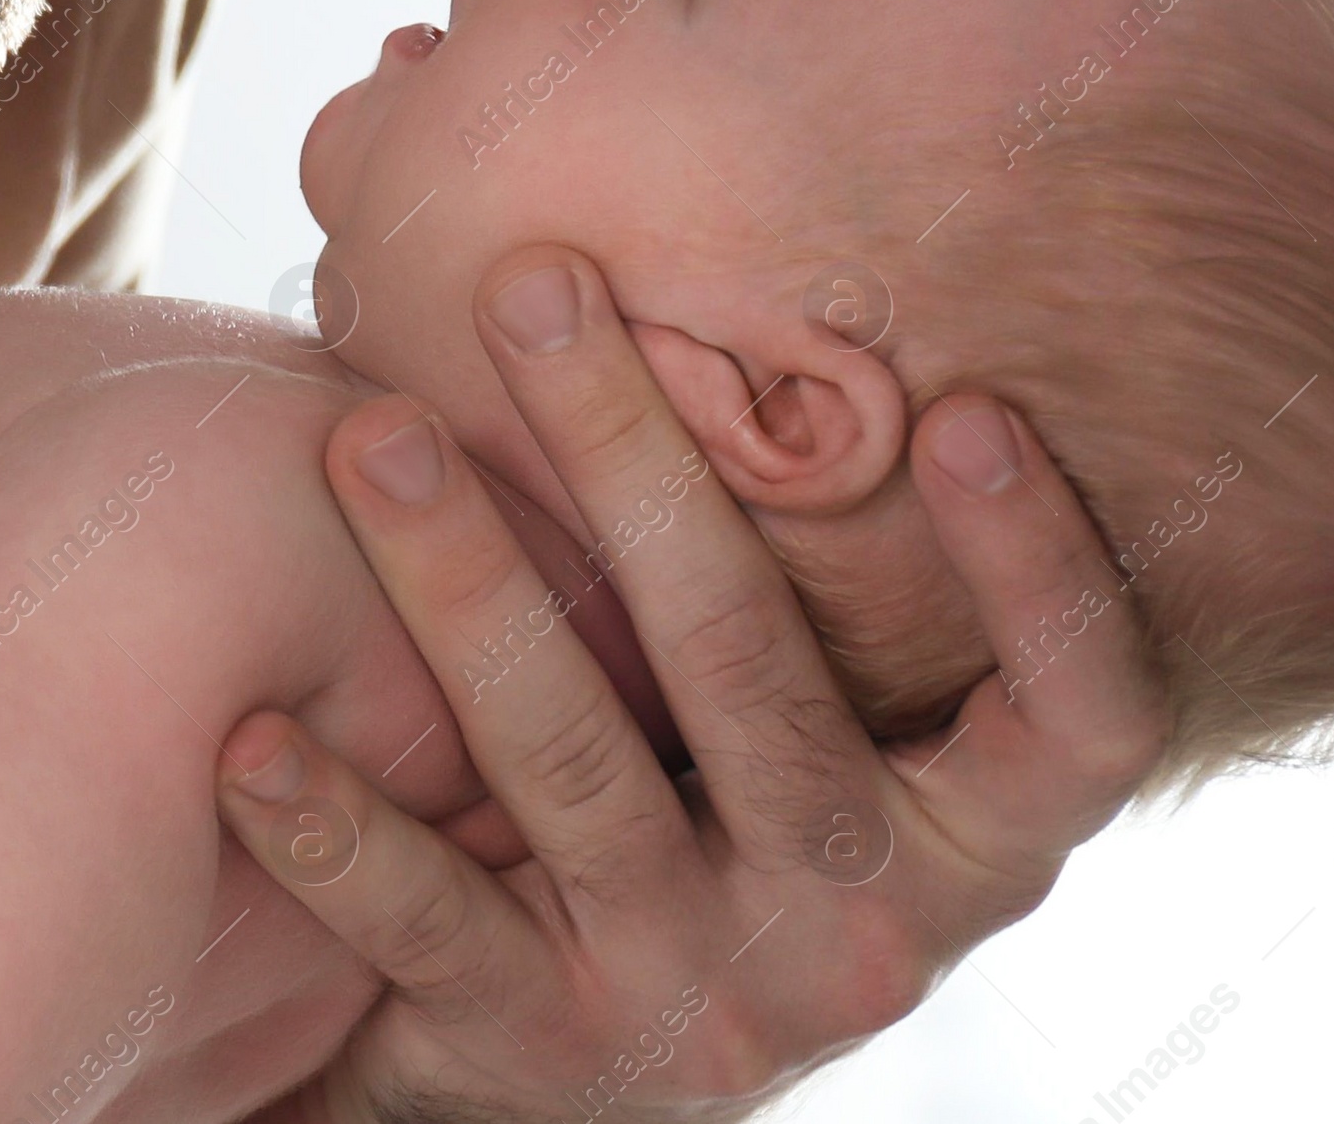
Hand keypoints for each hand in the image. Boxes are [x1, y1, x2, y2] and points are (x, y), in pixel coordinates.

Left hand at [219, 249, 1165, 1120]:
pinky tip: (256, 738)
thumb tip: (795, 308)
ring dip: (468, 586)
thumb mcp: (848, 737)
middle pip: (754, 673)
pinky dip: (342, 830)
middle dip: (631, 461)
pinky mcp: (548, 1054)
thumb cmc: (760, 815)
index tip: (965, 410)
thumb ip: (840, 586)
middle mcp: (861, 926)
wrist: (640, 1067)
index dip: (1039, 573)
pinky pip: (433, 929)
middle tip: (531, 288)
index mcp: (971, 838)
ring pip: (578, 766)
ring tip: (371, 435)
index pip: (1077, 719)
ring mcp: (706, 998)